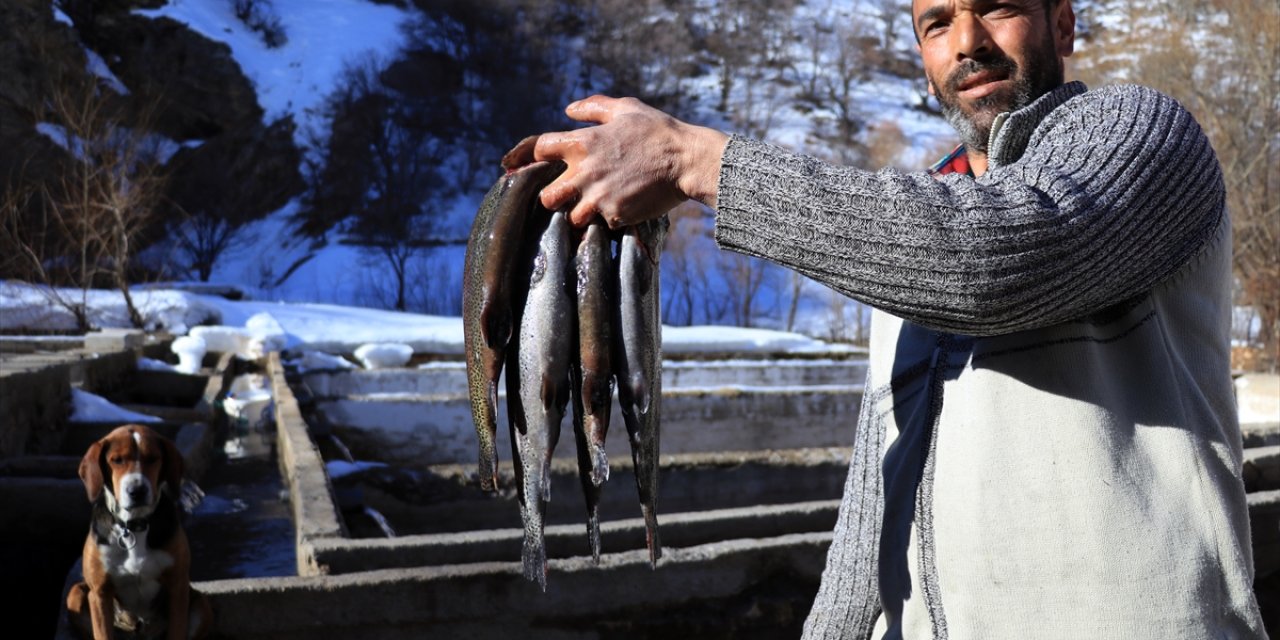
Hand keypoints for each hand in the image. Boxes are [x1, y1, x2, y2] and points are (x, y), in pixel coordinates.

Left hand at [504, 96, 727, 227]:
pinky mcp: (614, 216)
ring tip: (596, 205)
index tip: (533, 163)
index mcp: (583, 143)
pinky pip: (600, 225)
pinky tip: (621, 208)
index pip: (539, 150)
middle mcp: (584, 173)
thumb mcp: (626, 109)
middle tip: (568, 194)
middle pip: (546, 196)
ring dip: (580, 213)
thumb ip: (593, 107)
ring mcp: (598, 198)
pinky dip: (607, 220)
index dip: (532, 156)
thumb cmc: (657, 130)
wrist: (687, 160)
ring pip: (570, 217)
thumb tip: (568, 110)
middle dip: (554, 196)